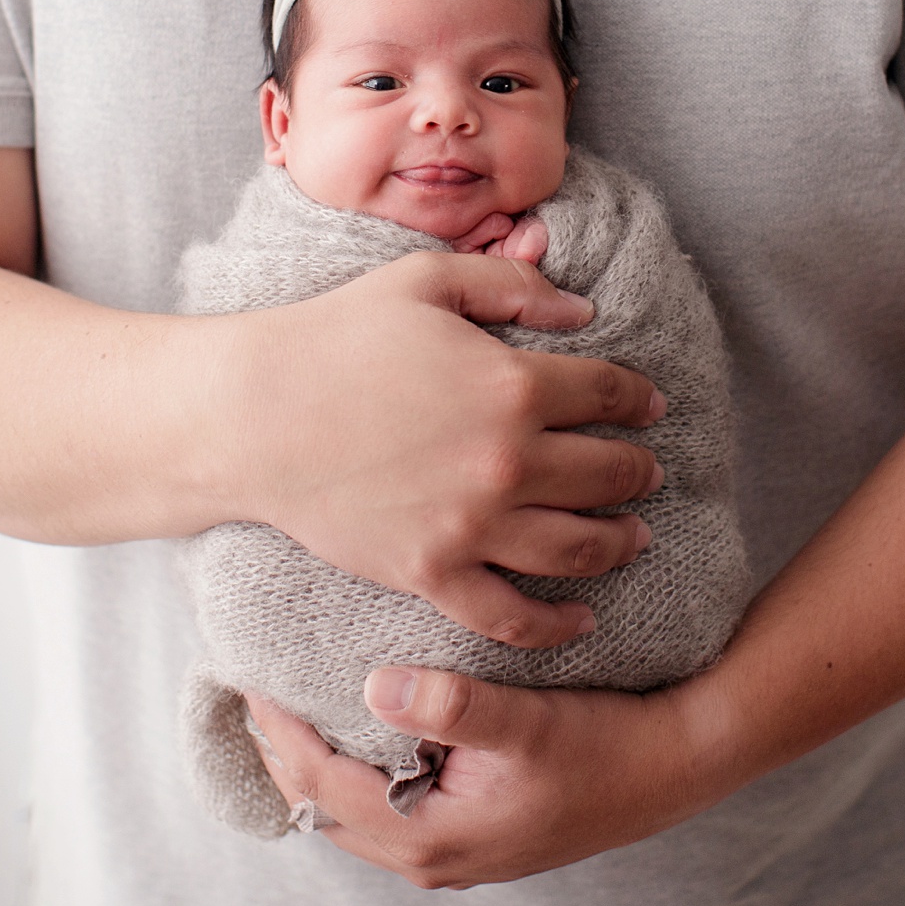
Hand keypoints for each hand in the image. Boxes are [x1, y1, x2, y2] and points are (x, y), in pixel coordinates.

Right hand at [220, 252, 665, 647]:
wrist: (256, 416)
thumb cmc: (337, 337)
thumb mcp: (427, 282)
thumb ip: (512, 289)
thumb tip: (583, 313)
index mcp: (513, 383)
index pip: (609, 395)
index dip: (639, 399)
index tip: (648, 406)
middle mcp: (506, 461)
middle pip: (609, 474)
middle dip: (639, 472)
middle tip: (647, 473)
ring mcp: (473, 524)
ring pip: (579, 547)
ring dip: (620, 542)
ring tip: (634, 537)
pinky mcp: (433, 572)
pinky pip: (513, 614)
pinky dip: (557, 623)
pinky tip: (581, 617)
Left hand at [244, 668, 724, 888]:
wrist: (676, 766)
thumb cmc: (607, 744)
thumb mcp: (529, 720)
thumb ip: (452, 704)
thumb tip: (374, 688)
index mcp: (434, 836)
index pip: (320, 786)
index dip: (277, 731)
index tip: (247, 675)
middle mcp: (434, 856)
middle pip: (324, 807)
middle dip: (282, 750)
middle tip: (249, 687)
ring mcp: (453, 851)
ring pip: (353, 812)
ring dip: (317, 763)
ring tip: (287, 704)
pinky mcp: (471, 833)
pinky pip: (387, 807)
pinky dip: (357, 770)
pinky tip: (357, 728)